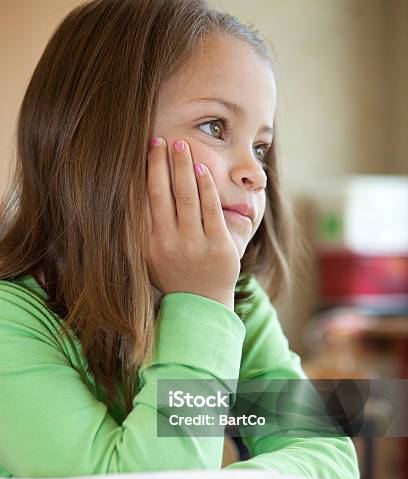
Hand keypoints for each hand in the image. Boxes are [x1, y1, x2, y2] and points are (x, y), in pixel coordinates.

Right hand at [144, 137, 239, 309]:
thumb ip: (138, 234)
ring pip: (187, 197)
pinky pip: (211, 209)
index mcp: (148, 245)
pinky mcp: (219, 246)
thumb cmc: (173, 277)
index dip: (143, 175)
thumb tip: (124, 200)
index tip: (142, 152)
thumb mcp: (148, 260)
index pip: (143, 202)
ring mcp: (195, 245)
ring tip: (182, 147)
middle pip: (162, 194)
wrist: (202, 305)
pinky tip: (202, 169)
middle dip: (160, 164)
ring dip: (184, 168)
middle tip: (160, 139)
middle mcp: (168, 243)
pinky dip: (206, 187)